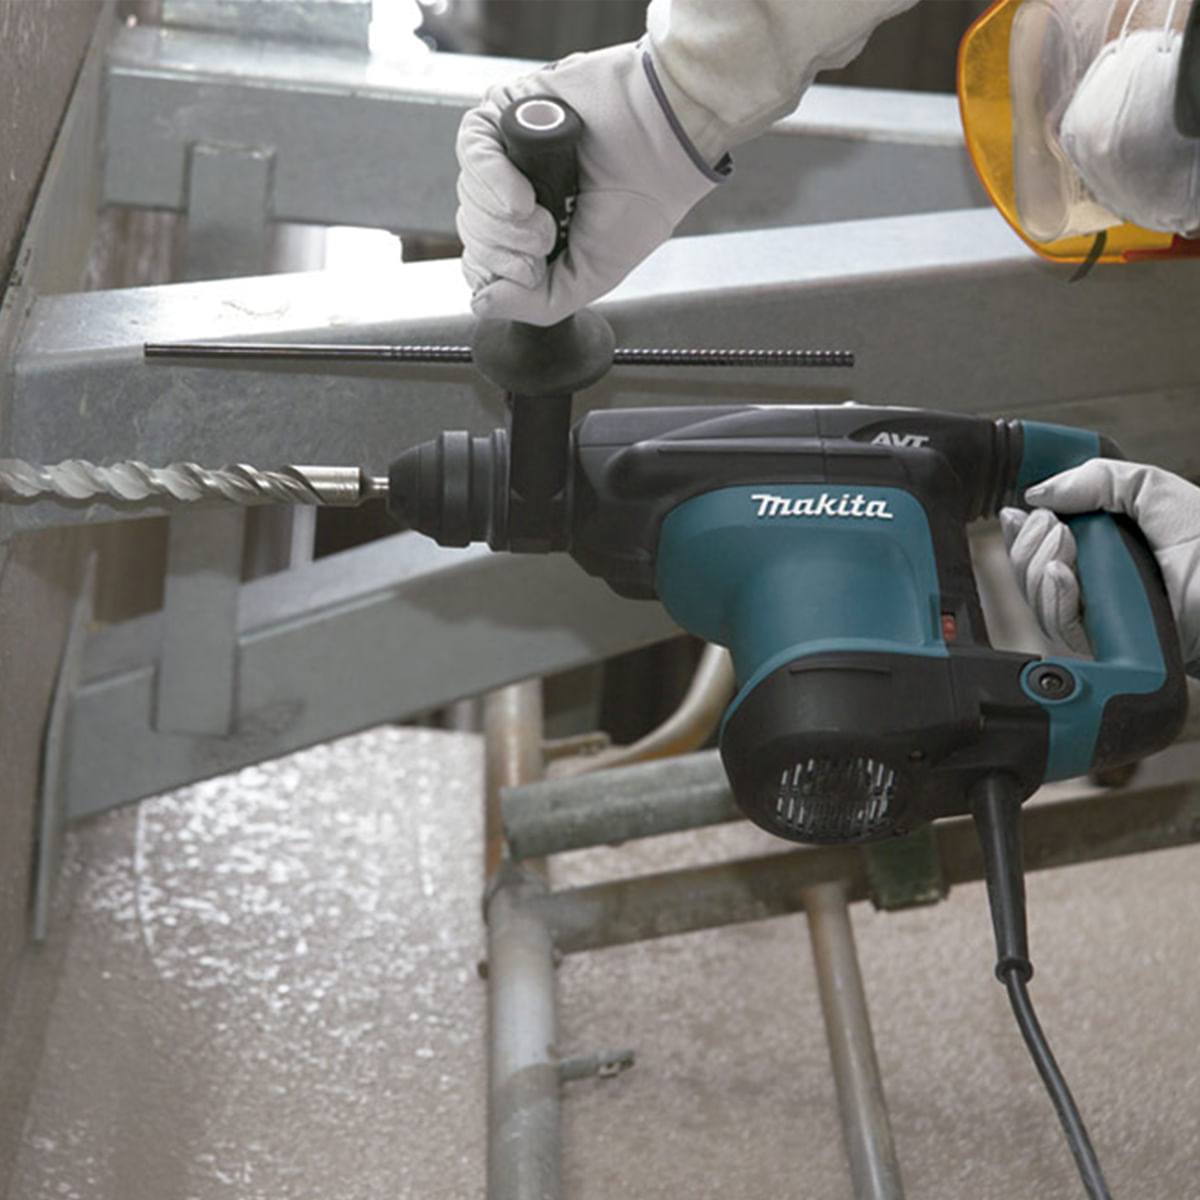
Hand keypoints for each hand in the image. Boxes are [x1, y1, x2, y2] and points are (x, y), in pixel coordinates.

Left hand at [455, 42, 723, 326]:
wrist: (665, 148)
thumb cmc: (640, 205)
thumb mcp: (589, 278)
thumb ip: (535, 303)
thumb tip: (480, 304)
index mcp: (533, 230)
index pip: (481, 260)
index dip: (496, 274)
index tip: (532, 273)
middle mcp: (517, 192)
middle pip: (473, 231)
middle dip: (503, 249)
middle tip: (545, 243)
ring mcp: (510, 152)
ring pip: (470, 194)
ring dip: (504, 220)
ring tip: (547, 217)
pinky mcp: (509, 113)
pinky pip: (472, 149)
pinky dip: (491, 179)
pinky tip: (522, 198)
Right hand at [1001, 458, 1199, 666]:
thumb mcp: (1157, 493)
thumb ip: (1101, 479)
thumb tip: (1038, 491)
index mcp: (1102, 541)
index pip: (1041, 536)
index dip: (1024, 525)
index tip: (1020, 511)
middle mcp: (1091, 577)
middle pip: (1028, 566)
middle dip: (1027, 544)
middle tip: (1050, 528)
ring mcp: (1092, 610)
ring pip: (1035, 594)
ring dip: (1037, 567)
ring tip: (1065, 549)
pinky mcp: (1098, 642)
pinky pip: (1055, 623)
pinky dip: (1051, 597)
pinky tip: (1062, 576)